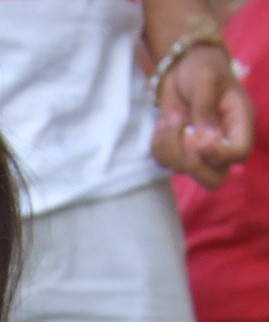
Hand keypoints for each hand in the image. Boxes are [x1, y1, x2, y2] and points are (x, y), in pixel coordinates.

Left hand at [151, 43, 252, 186]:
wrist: (183, 66)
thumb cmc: (202, 68)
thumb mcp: (205, 80)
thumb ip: (205, 108)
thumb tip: (206, 139)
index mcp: (238, 123)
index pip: (239, 153)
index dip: (220, 154)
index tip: (201, 139)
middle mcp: (220, 143)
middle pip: (213, 179)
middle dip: (194, 166)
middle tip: (185, 137)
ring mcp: (198, 152)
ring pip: (182, 169)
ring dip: (170, 143)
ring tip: (174, 115)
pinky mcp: (177, 152)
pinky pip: (163, 161)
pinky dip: (159, 143)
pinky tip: (165, 122)